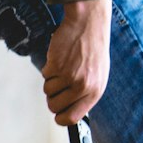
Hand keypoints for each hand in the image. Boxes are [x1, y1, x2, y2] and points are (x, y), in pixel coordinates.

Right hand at [41, 0, 111, 124]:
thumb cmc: (93, 50)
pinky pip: (44, 75)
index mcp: (95, 91)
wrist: (88, 24)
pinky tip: (60, 58)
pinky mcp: (57, 65)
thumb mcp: (98, 75)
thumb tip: (71, 110)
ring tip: (63, 67)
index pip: (73, 118)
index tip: (58, 115)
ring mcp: (69, 76)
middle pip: (54, 106)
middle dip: (52, 98)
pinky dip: (49, 68)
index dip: (61, 118)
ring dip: (51, 80)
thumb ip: (86, 94)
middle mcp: (82, 86)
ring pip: (47, 90)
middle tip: (57, 86)